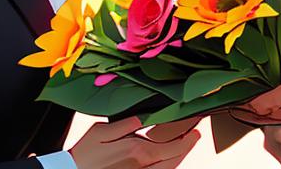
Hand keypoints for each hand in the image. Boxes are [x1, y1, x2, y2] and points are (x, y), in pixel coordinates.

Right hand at [69, 116, 200, 168]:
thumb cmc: (84, 155)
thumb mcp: (102, 131)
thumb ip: (126, 124)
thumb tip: (143, 117)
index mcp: (138, 152)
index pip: (173, 144)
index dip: (188, 135)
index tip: (196, 125)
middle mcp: (143, 168)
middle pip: (176, 158)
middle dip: (188, 145)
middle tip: (195, 133)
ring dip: (180, 156)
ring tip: (185, 144)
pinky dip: (168, 165)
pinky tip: (167, 158)